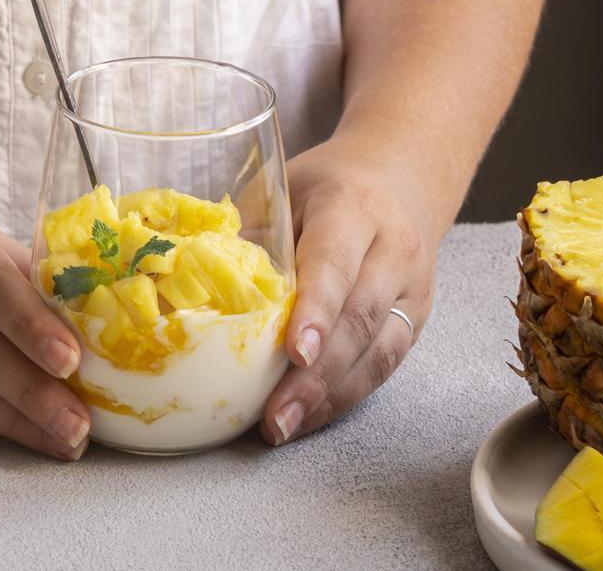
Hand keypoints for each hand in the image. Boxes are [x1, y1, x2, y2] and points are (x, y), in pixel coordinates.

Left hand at [261, 138, 437, 444]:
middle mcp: (393, 249)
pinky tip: (309, 416)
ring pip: (378, 351)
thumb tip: (186, 284)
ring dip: (330, 397)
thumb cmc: (327, 186)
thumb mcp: (284, 188)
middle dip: (316, 375)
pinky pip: (384, 364)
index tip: (294, 354)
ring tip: (286, 427)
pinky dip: (345, 395)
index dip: (316, 312)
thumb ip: (249, 233)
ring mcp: (412, 289)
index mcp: (353, 208)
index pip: (335, 265)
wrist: (403, 176)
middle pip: (359, 319)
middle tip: (276, 416)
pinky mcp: (416, 318)